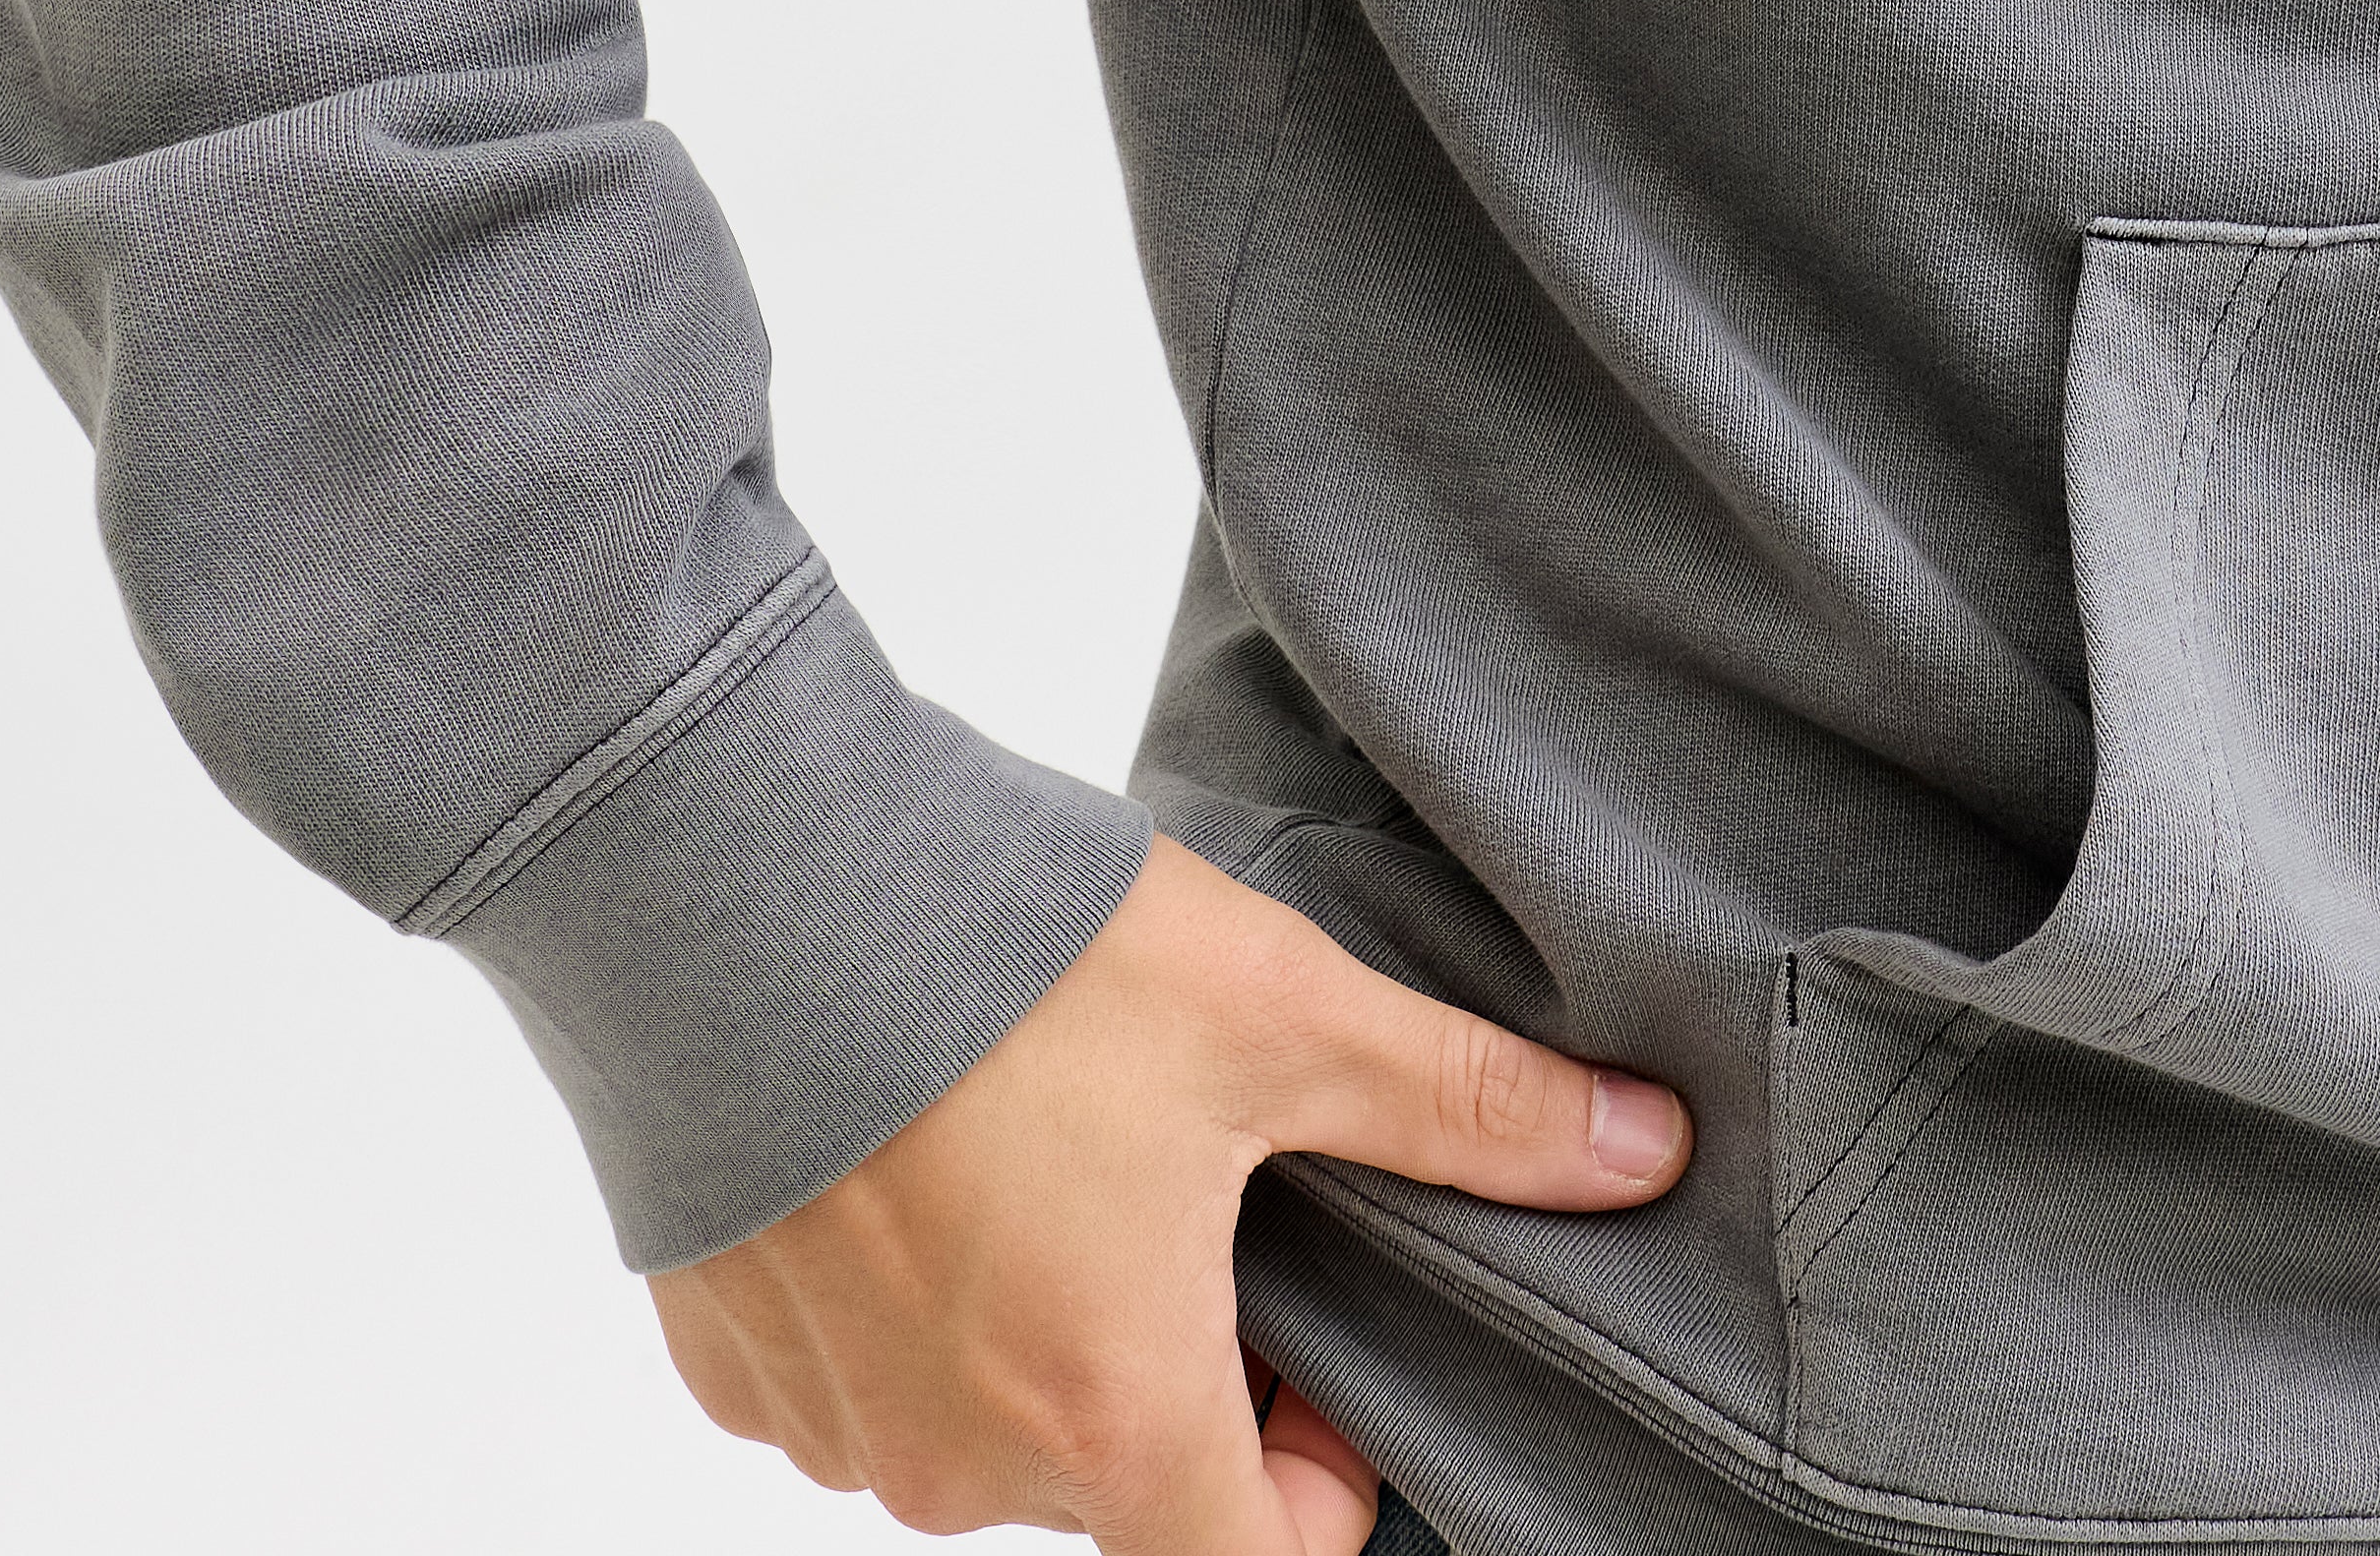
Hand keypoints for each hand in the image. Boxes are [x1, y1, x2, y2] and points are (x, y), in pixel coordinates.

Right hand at [652, 831, 1689, 1548]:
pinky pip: (859, 1382)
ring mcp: (835, 1429)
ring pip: (986, 1430)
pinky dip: (911, 1297)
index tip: (1323, 1339)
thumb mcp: (1283, 1013)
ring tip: (1059, 1136)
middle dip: (1184, 1367)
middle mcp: (963, 1471)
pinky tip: (934, 1147)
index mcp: (1115, 1423)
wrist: (739, 894)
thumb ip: (1467, 1105)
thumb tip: (1645, 1149)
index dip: (1322, 1480)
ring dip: (1042, 1324)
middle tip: (1199, 1182)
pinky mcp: (733, 1363)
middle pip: (1123, 1484)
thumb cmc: (1012, 969)